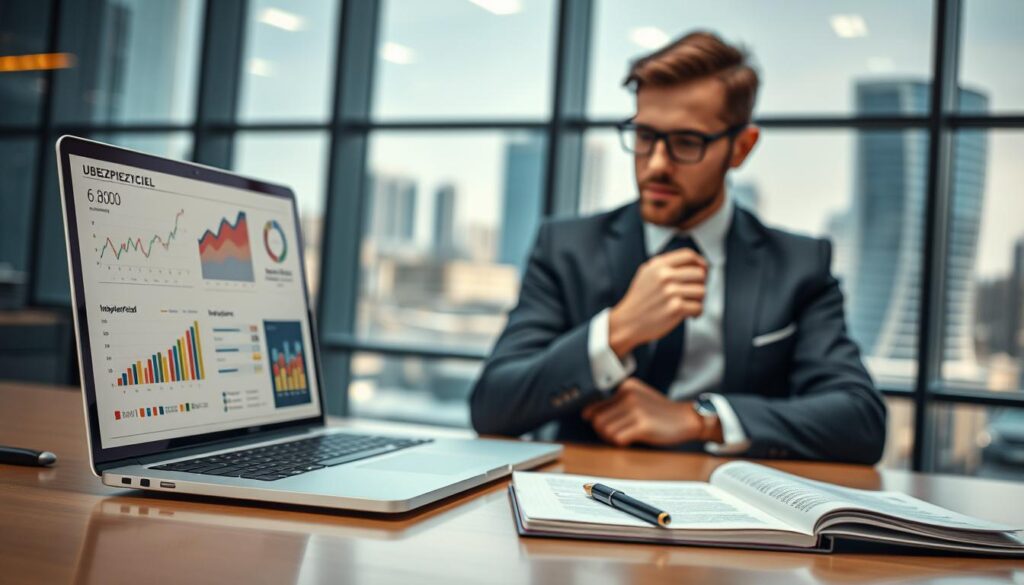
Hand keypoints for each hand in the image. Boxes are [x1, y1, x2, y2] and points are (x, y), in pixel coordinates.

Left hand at [581, 378, 704, 446]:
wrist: (687, 418)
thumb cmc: (660, 412)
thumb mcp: (638, 398)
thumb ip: (617, 402)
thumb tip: (588, 415)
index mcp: (626, 386)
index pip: (595, 406)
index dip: (595, 420)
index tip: (602, 426)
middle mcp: (628, 395)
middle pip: (596, 420)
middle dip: (602, 431)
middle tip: (614, 435)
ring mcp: (636, 409)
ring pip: (604, 430)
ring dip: (610, 439)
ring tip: (623, 437)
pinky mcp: (642, 425)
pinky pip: (617, 438)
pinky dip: (620, 443)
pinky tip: (630, 440)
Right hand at [608, 247, 706, 358]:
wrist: (627, 322)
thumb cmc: (639, 301)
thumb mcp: (646, 274)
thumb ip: (665, 266)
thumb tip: (694, 263)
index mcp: (658, 265)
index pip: (688, 256)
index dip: (700, 263)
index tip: (703, 270)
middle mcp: (664, 276)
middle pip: (699, 273)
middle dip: (700, 284)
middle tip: (694, 293)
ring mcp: (670, 292)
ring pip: (702, 291)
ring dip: (699, 300)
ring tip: (689, 304)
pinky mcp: (675, 309)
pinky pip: (698, 307)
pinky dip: (696, 313)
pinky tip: (688, 314)